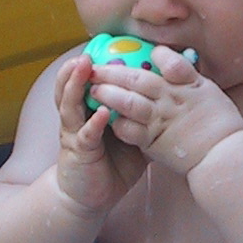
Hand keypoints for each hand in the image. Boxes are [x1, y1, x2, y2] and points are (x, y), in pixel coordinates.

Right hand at [53, 54, 147, 212]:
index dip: (94, 65)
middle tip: (87, 51)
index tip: (106, 45)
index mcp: (90, 110)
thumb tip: (171, 97)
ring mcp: (76, 133)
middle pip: (73, 87)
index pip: (89, 82)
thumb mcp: (130, 134)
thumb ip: (143, 114)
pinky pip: (85, 135)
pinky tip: (102, 114)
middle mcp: (79, 117)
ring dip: (76, 85)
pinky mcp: (79, 152)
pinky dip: (94, 123)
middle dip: (79, 69)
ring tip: (83, 67)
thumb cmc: (112, 163)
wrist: (91, 196)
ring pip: (71, 104)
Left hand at [84, 47, 242, 175]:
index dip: (156, 55)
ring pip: (130, 103)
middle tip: (96, 67)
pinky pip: (131, 131)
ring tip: (95, 89)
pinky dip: (118, 123)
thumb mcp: (210, 91)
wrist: (222, 156)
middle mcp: (171, 100)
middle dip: (115, 71)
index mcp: (187, 86)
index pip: (169, 62)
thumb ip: (188, 75)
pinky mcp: (154, 143)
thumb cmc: (220, 123)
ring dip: (110, 94)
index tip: (146, 52)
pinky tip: (108, 118)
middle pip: (139, 80)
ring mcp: (161, 121)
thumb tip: (167, 59)